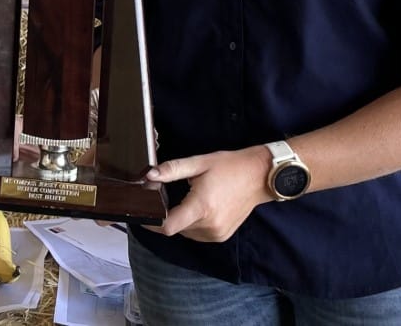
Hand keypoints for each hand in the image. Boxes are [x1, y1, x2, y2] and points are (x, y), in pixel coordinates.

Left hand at [145, 147, 268, 241]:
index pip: (168, 226)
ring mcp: (216, 233)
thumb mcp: (199, 162)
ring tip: (189, 199)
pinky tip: (200, 208)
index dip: (151, 223)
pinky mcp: (221, 236)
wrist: (258, 176)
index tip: (142, 214)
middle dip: (167, 215)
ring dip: (181, 220)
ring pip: (186, 232)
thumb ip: (172, 170)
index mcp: (201, 206)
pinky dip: (193, 224)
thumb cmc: (229, 166)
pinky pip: (198, 234)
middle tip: (167, 197)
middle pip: (175, 228)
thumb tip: (149, 175)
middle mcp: (209, 224)